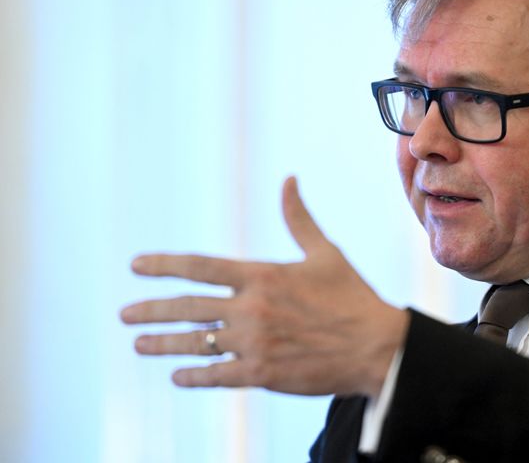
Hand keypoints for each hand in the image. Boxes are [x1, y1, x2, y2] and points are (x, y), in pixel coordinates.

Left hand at [120, 176, 409, 397]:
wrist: (376, 346)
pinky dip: (194, 376)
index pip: (200, 266)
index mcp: (262, 275)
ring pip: (196, 343)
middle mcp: (251, 308)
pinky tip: (178, 376)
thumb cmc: (352, 296)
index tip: (135, 267)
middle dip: (151, 311)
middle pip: (187, 308)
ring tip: (139, 345)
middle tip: (125, 315)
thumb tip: (289, 179)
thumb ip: (298, 218)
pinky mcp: (262, 373)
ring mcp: (254, 343)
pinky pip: (217, 376)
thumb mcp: (325, 252)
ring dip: (163, 345)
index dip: (163, 265)